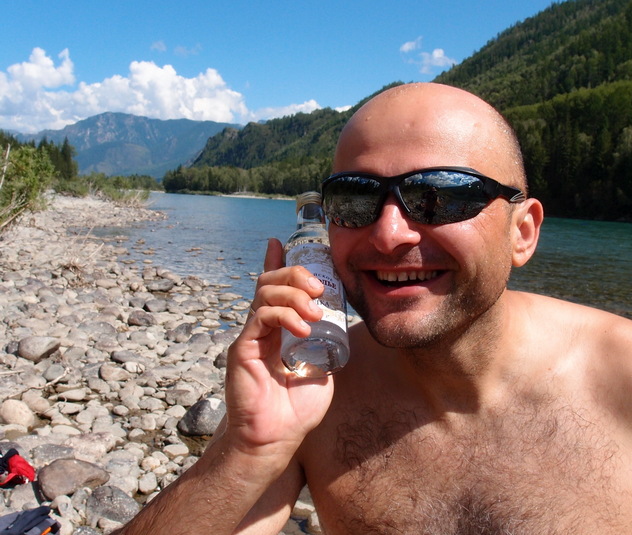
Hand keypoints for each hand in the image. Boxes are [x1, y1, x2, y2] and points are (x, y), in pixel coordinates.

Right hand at [222, 238, 333, 456]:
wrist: (276, 439)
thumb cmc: (296, 410)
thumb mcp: (320, 369)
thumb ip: (324, 346)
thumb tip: (335, 329)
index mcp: (278, 330)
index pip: (274, 289)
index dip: (277, 263)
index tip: (280, 241)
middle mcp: (261, 328)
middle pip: (270, 282)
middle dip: (295, 274)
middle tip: (319, 287)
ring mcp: (250, 336)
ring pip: (265, 292)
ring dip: (294, 294)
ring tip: (315, 312)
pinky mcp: (242, 348)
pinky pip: (260, 316)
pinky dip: (284, 314)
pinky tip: (303, 327)